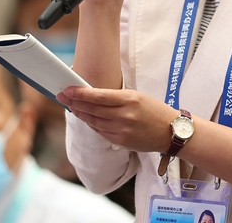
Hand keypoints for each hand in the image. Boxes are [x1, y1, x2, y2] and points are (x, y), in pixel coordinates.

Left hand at [58, 86, 176, 153]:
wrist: (170, 131)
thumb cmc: (154, 110)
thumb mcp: (138, 96)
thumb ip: (117, 97)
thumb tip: (93, 95)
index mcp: (130, 99)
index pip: (99, 96)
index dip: (80, 93)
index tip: (67, 89)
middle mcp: (124, 115)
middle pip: (92, 109)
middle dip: (74, 102)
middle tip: (62, 96)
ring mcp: (122, 130)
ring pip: (93, 121)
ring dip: (80, 114)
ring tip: (71, 106)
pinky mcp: (121, 142)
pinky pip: (100, 132)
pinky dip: (91, 124)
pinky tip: (86, 118)